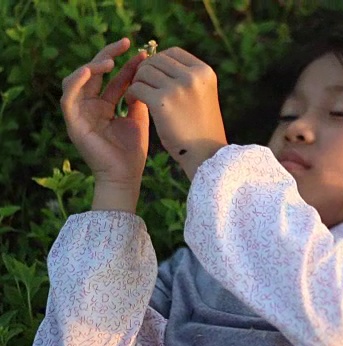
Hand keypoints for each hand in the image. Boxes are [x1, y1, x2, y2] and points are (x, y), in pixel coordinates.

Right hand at [61, 38, 148, 211]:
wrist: (126, 177)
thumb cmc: (133, 152)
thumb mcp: (139, 117)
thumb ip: (138, 96)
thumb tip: (147, 73)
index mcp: (105, 105)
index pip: (113, 77)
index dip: (126, 63)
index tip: (144, 52)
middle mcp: (90, 106)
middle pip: (94, 73)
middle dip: (109, 55)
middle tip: (126, 43)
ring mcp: (80, 114)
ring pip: (78, 80)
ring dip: (93, 66)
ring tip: (111, 60)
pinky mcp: (73, 122)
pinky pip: (68, 97)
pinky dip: (77, 82)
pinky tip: (91, 71)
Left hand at [126, 47, 227, 180]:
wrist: (206, 154)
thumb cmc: (201, 127)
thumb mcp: (201, 95)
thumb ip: (186, 77)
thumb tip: (158, 59)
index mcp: (204, 71)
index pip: (173, 53)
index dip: (159, 63)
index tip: (155, 79)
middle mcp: (193, 75)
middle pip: (156, 60)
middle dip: (145, 72)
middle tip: (142, 88)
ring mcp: (178, 87)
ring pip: (144, 72)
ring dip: (137, 83)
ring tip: (138, 97)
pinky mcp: (163, 101)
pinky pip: (136, 87)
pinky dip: (131, 94)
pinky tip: (133, 104)